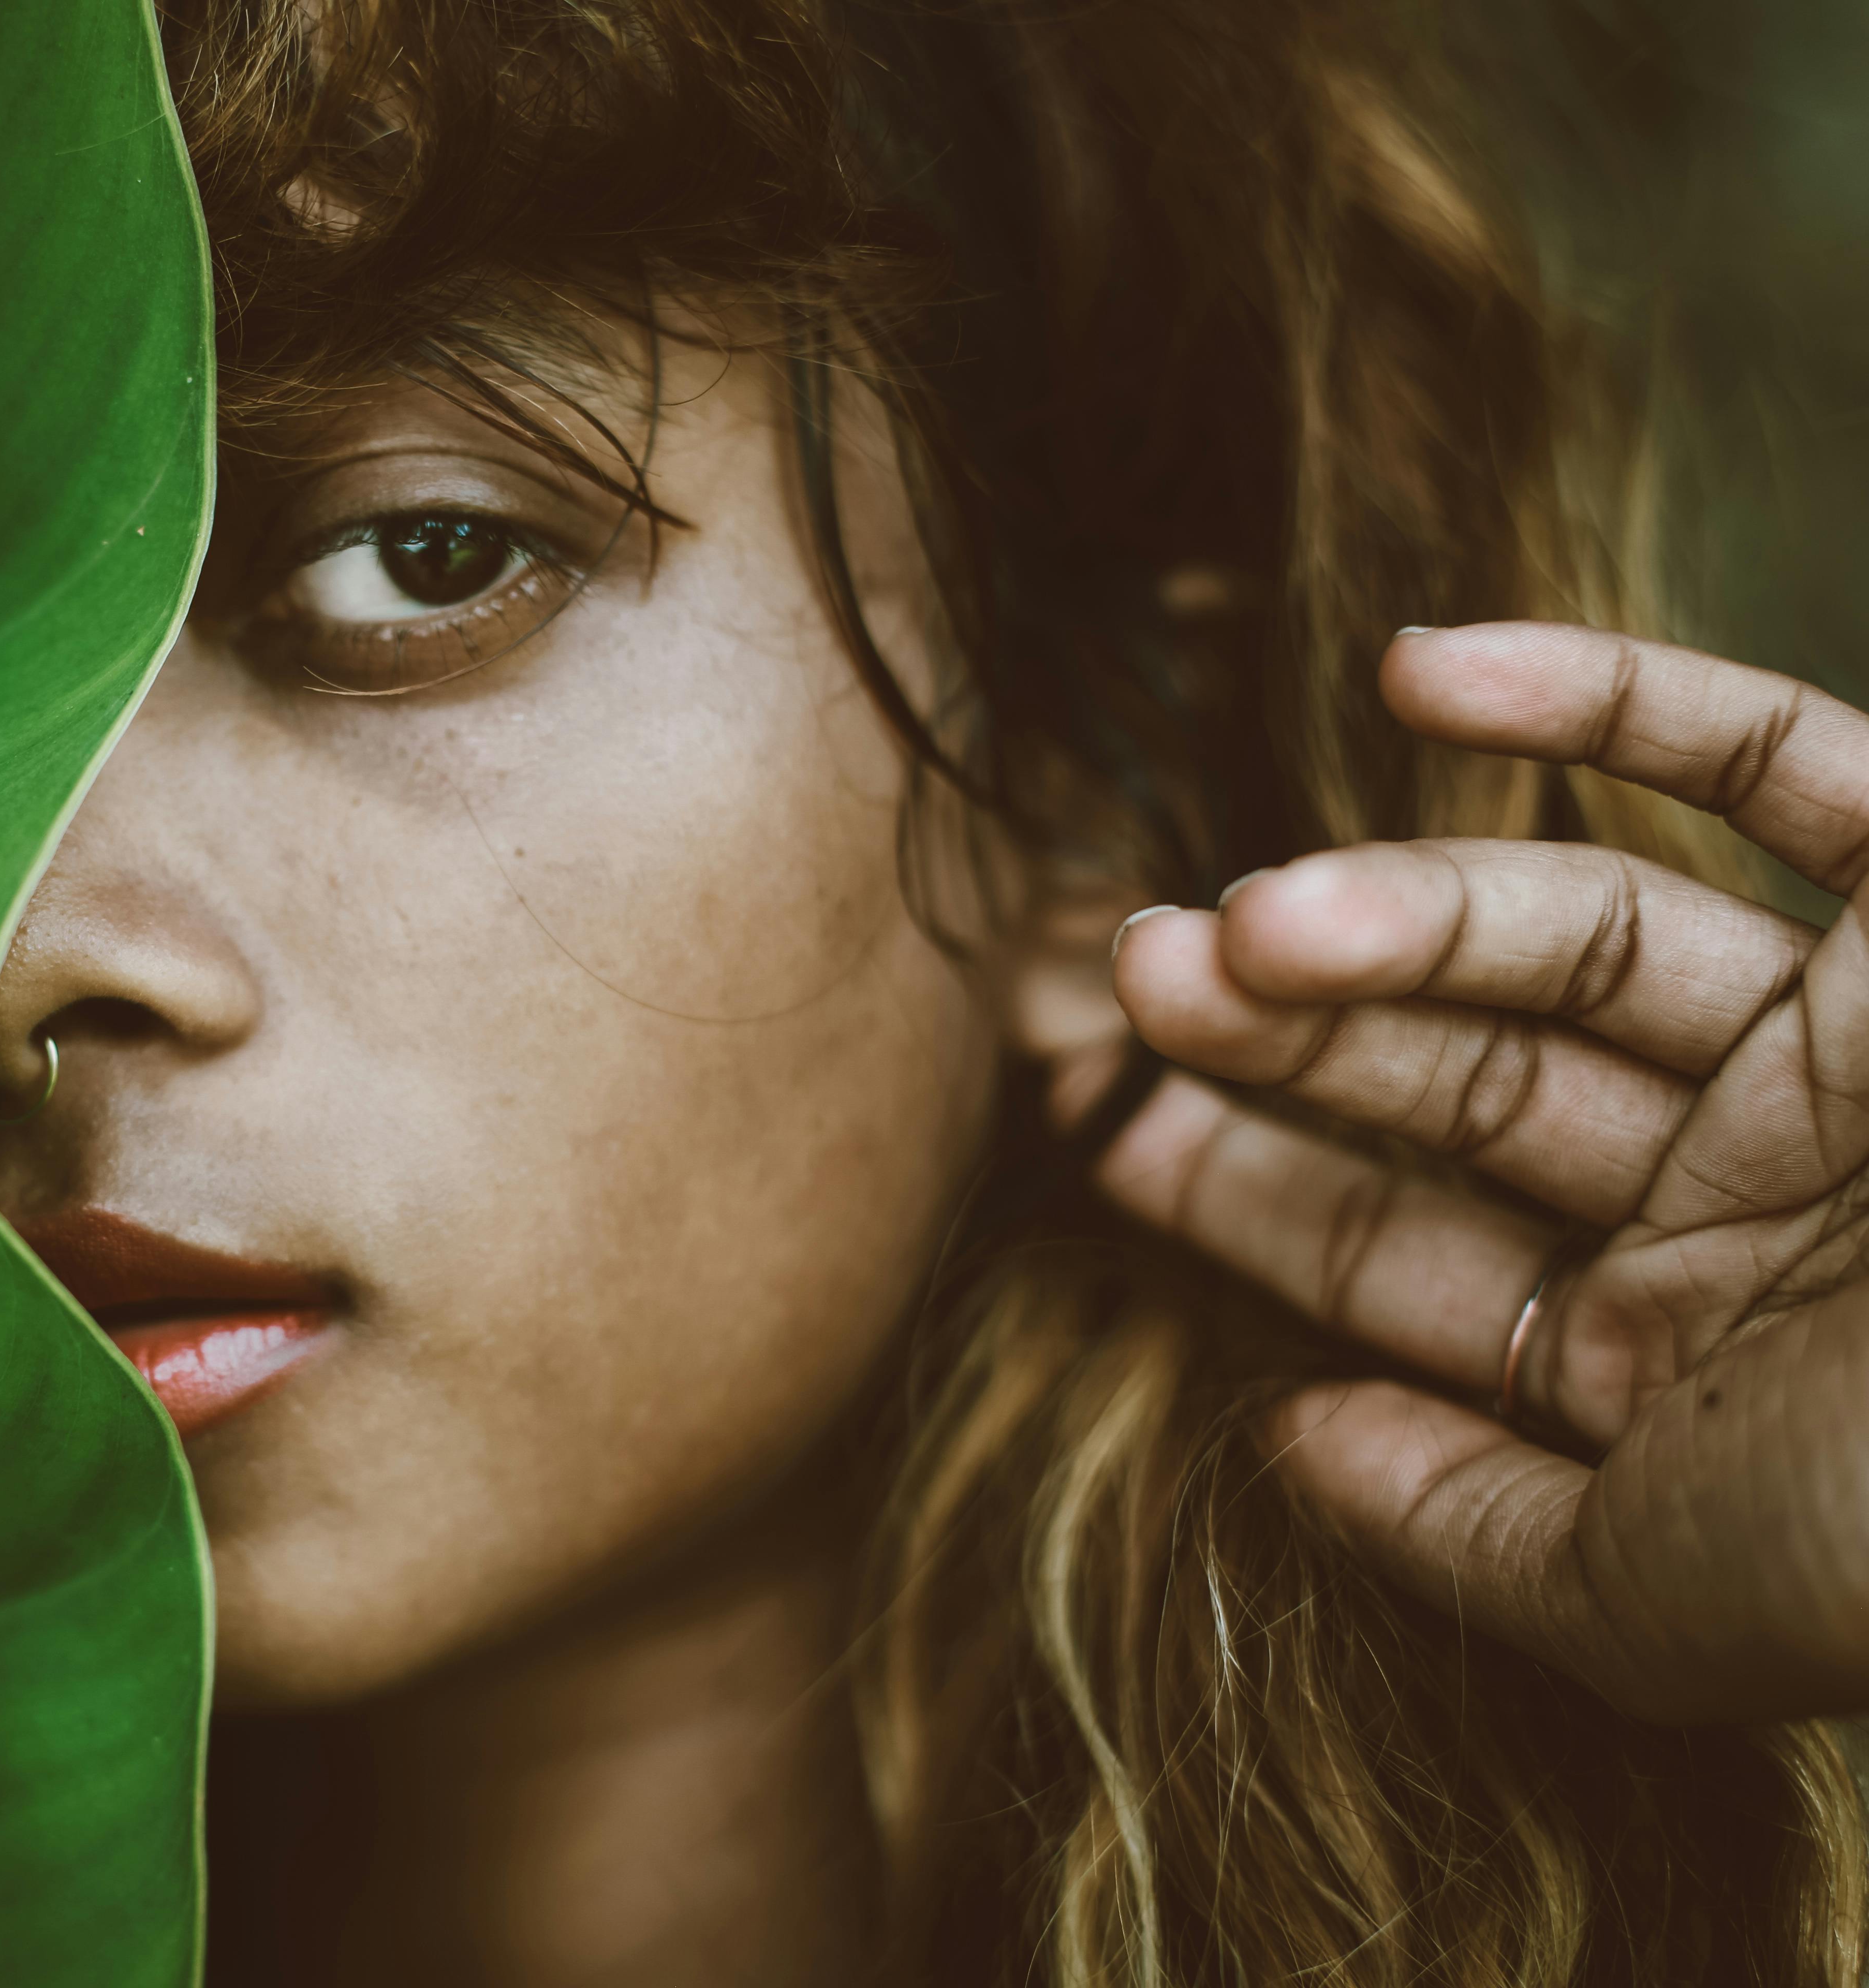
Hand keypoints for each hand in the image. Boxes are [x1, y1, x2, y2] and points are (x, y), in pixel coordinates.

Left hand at [1106, 622, 1868, 1724]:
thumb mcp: (1650, 1606)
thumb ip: (1461, 1531)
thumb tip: (1283, 1446)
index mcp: (1680, 1351)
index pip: (1408, 1253)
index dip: (1247, 1187)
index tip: (1095, 1132)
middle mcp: (1749, 1189)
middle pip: (1461, 1077)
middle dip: (1290, 1034)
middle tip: (1136, 983)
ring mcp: (1850, 1043)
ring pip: (1579, 926)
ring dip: (1397, 904)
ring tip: (1244, 919)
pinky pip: (1783, 763)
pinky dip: (1612, 692)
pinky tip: (1418, 660)